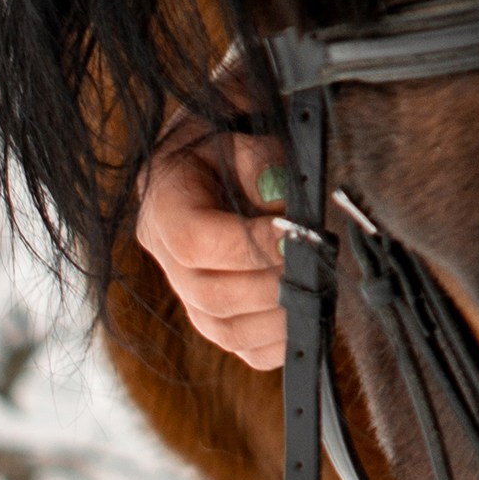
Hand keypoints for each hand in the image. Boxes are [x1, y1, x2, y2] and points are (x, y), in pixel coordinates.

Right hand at [137, 115, 290, 373]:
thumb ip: (260, 161)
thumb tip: (281, 204)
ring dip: (277, 319)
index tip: (295, 237)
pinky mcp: (212, 315)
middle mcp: (164, 253)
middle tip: (315, 269)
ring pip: (223, 329)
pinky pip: (242, 348)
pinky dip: (277, 343)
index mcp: (163, 203)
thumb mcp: (243, 131)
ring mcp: (184, 291)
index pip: (194, 241)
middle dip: (269, 287)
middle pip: (208, 293)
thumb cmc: (237, 141)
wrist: (225, 157)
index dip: (247, 246)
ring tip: (315, 293)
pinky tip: (306, 318)